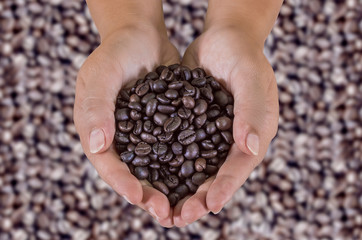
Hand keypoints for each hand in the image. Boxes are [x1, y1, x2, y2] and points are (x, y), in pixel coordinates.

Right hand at [73, 26, 178, 226]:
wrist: (142, 35)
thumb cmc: (117, 50)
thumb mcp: (103, 73)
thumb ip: (97, 107)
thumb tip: (96, 146)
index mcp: (96, 129)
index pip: (106, 163)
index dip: (120, 182)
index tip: (138, 197)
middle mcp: (119, 138)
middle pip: (131, 172)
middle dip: (147, 194)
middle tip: (165, 212)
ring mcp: (142, 135)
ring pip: (154, 167)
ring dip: (168, 188)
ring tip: (184, 206)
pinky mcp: (163, 128)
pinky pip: (172, 150)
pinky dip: (183, 165)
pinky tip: (200, 177)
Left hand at [173, 25, 278, 225]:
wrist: (223, 37)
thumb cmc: (241, 53)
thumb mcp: (249, 76)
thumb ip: (252, 110)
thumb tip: (251, 149)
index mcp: (256, 132)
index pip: (241, 165)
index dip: (226, 185)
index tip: (209, 205)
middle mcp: (235, 139)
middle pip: (217, 174)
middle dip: (199, 197)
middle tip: (178, 217)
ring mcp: (214, 134)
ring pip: (197, 168)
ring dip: (181, 189)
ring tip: (163, 210)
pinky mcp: (195, 126)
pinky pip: (181, 150)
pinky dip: (168, 166)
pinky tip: (152, 179)